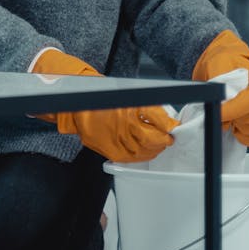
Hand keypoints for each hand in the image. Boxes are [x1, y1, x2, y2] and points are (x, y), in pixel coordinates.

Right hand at [32, 49, 178, 161]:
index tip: (172, 126)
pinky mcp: (107, 147)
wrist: (76, 101)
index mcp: (127, 105)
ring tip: (159, 145)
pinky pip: (129, 157)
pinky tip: (146, 152)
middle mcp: (121, 122)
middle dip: (163, 139)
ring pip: (142, 149)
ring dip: (154, 149)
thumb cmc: (99, 94)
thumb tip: (162, 117)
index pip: (155, 117)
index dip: (167, 124)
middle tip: (169, 137)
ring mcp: (114, 136)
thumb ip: (143, 105)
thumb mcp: (124, 92)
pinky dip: (141, 156)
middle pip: (151, 136)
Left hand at [192, 30, 248, 146]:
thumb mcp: (215, 65)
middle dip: (238, 120)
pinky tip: (234, 129)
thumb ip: (217, 86)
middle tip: (222, 116)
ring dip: (242, 129)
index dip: (235, 110)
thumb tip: (218, 111)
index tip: (219, 114)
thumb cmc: (221, 60)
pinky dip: (246, 136)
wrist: (225, 57)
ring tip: (228, 121)